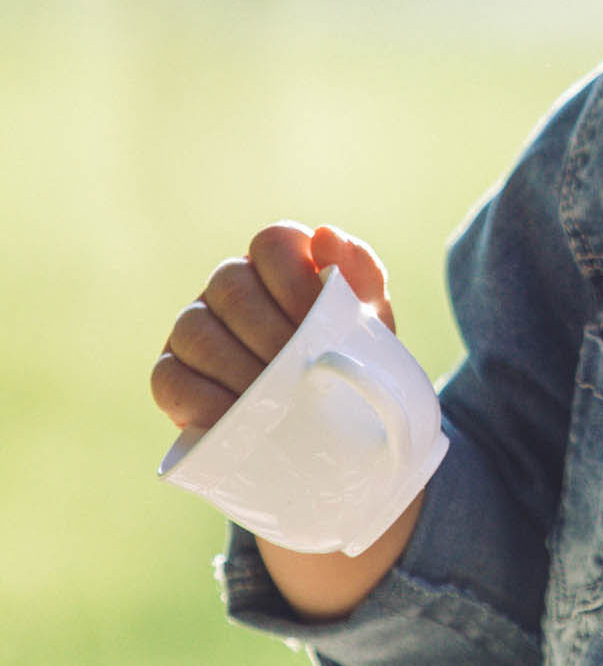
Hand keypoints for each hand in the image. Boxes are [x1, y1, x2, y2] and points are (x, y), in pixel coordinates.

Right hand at [152, 222, 396, 435]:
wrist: (333, 431)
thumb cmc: (349, 365)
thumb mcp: (367, 324)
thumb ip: (359, 275)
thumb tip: (325, 235)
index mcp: (278, 263)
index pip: (272, 243)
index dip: (295, 281)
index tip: (319, 322)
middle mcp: (229, 286)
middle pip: (232, 288)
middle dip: (273, 335)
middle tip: (301, 372)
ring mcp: (194, 328)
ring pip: (196, 331)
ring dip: (240, 370)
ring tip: (276, 402)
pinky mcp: (171, 374)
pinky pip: (171, 378)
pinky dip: (206, 402)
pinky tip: (237, 419)